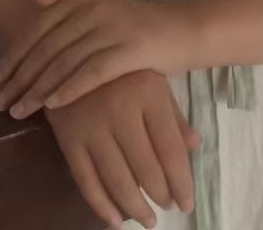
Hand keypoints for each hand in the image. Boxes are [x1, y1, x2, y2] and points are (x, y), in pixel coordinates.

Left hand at [0, 0, 199, 119]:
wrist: (184, 29)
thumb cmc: (139, 24)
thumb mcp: (102, 6)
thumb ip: (68, 0)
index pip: (37, 28)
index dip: (13, 55)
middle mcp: (93, 8)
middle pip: (46, 47)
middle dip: (19, 77)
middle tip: (0, 102)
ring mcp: (111, 28)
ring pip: (64, 62)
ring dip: (37, 89)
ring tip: (19, 111)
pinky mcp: (130, 49)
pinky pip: (91, 72)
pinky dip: (69, 89)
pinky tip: (53, 106)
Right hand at [44, 68, 199, 228]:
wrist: (68, 49)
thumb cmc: (121, 66)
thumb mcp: (152, 79)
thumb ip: (173, 113)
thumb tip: (195, 145)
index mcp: (147, 92)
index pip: (170, 148)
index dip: (182, 181)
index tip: (187, 203)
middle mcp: (120, 109)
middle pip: (146, 168)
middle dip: (161, 195)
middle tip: (168, 208)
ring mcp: (91, 125)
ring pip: (117, 179)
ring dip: (134, 208)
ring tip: (147, 219)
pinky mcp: (67, 137)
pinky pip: (85, 180)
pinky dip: (101, 205)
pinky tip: (114, 219)